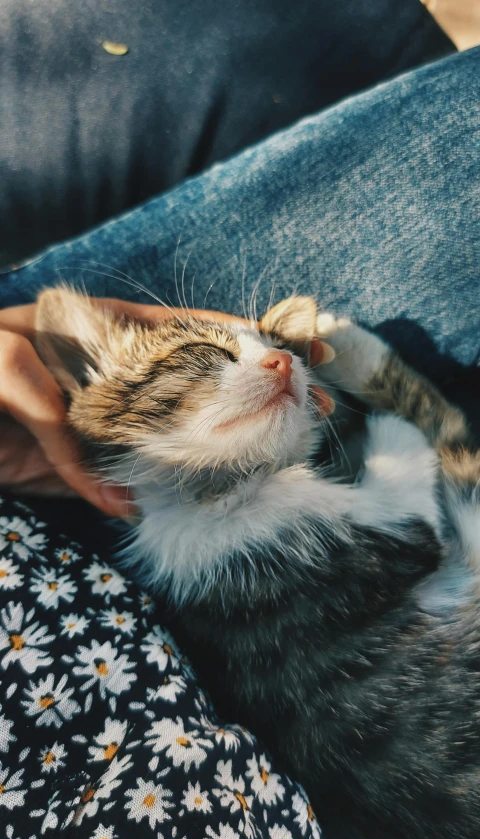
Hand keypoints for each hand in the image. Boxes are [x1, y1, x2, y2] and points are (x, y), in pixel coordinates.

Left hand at [0, 299, 331, 515]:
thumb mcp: (0, 365)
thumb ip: (53, 407)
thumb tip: (114, 489)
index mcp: (103, 332)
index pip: (187, 330)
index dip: (245, 337)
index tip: (298, 349)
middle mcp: (115, 376)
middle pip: (199, 382)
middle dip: (258, 390)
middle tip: (314, 407)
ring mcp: (105, 423)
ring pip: (178, 433)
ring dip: (226, 443)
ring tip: (284, 450)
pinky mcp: (84, 468)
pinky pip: (139, 477)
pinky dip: (170, 489)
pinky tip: (206, 494)